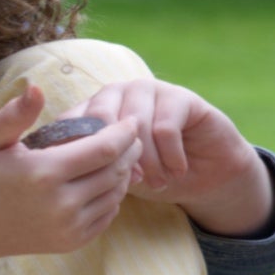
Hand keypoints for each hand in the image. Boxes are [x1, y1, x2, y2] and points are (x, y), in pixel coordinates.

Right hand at [0, 79, 140, 274]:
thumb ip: (14, 114)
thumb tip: (36, 88)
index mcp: (43, 174)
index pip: (103, 150)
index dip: (123, 133)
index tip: (129, 120)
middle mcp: (60, 205)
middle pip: (115, 172)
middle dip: (129, 150)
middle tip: (132, 135)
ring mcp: (67, 228)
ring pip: (114, 195)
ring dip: (124, 173)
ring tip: (122, 155)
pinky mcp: (69, 243)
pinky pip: (106, 216)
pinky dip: (113, 197)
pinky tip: (106, 181)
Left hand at [68, 78, 273, 236]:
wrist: (207, 177)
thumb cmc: (155, 176)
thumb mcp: (117, 177)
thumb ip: (94, 167)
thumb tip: (67, 171)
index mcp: (94, 109)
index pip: (71, 123)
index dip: (81, 155)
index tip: (96, 184)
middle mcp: (118, 92)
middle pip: (101, 118)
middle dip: (115, 157)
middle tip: (132, 182)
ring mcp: (149, 89)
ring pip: (135, 125)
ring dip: (148, 163)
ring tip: (159, 182)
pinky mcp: (180, 96)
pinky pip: (165, 128)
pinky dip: (171, 157)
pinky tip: (178, 171)